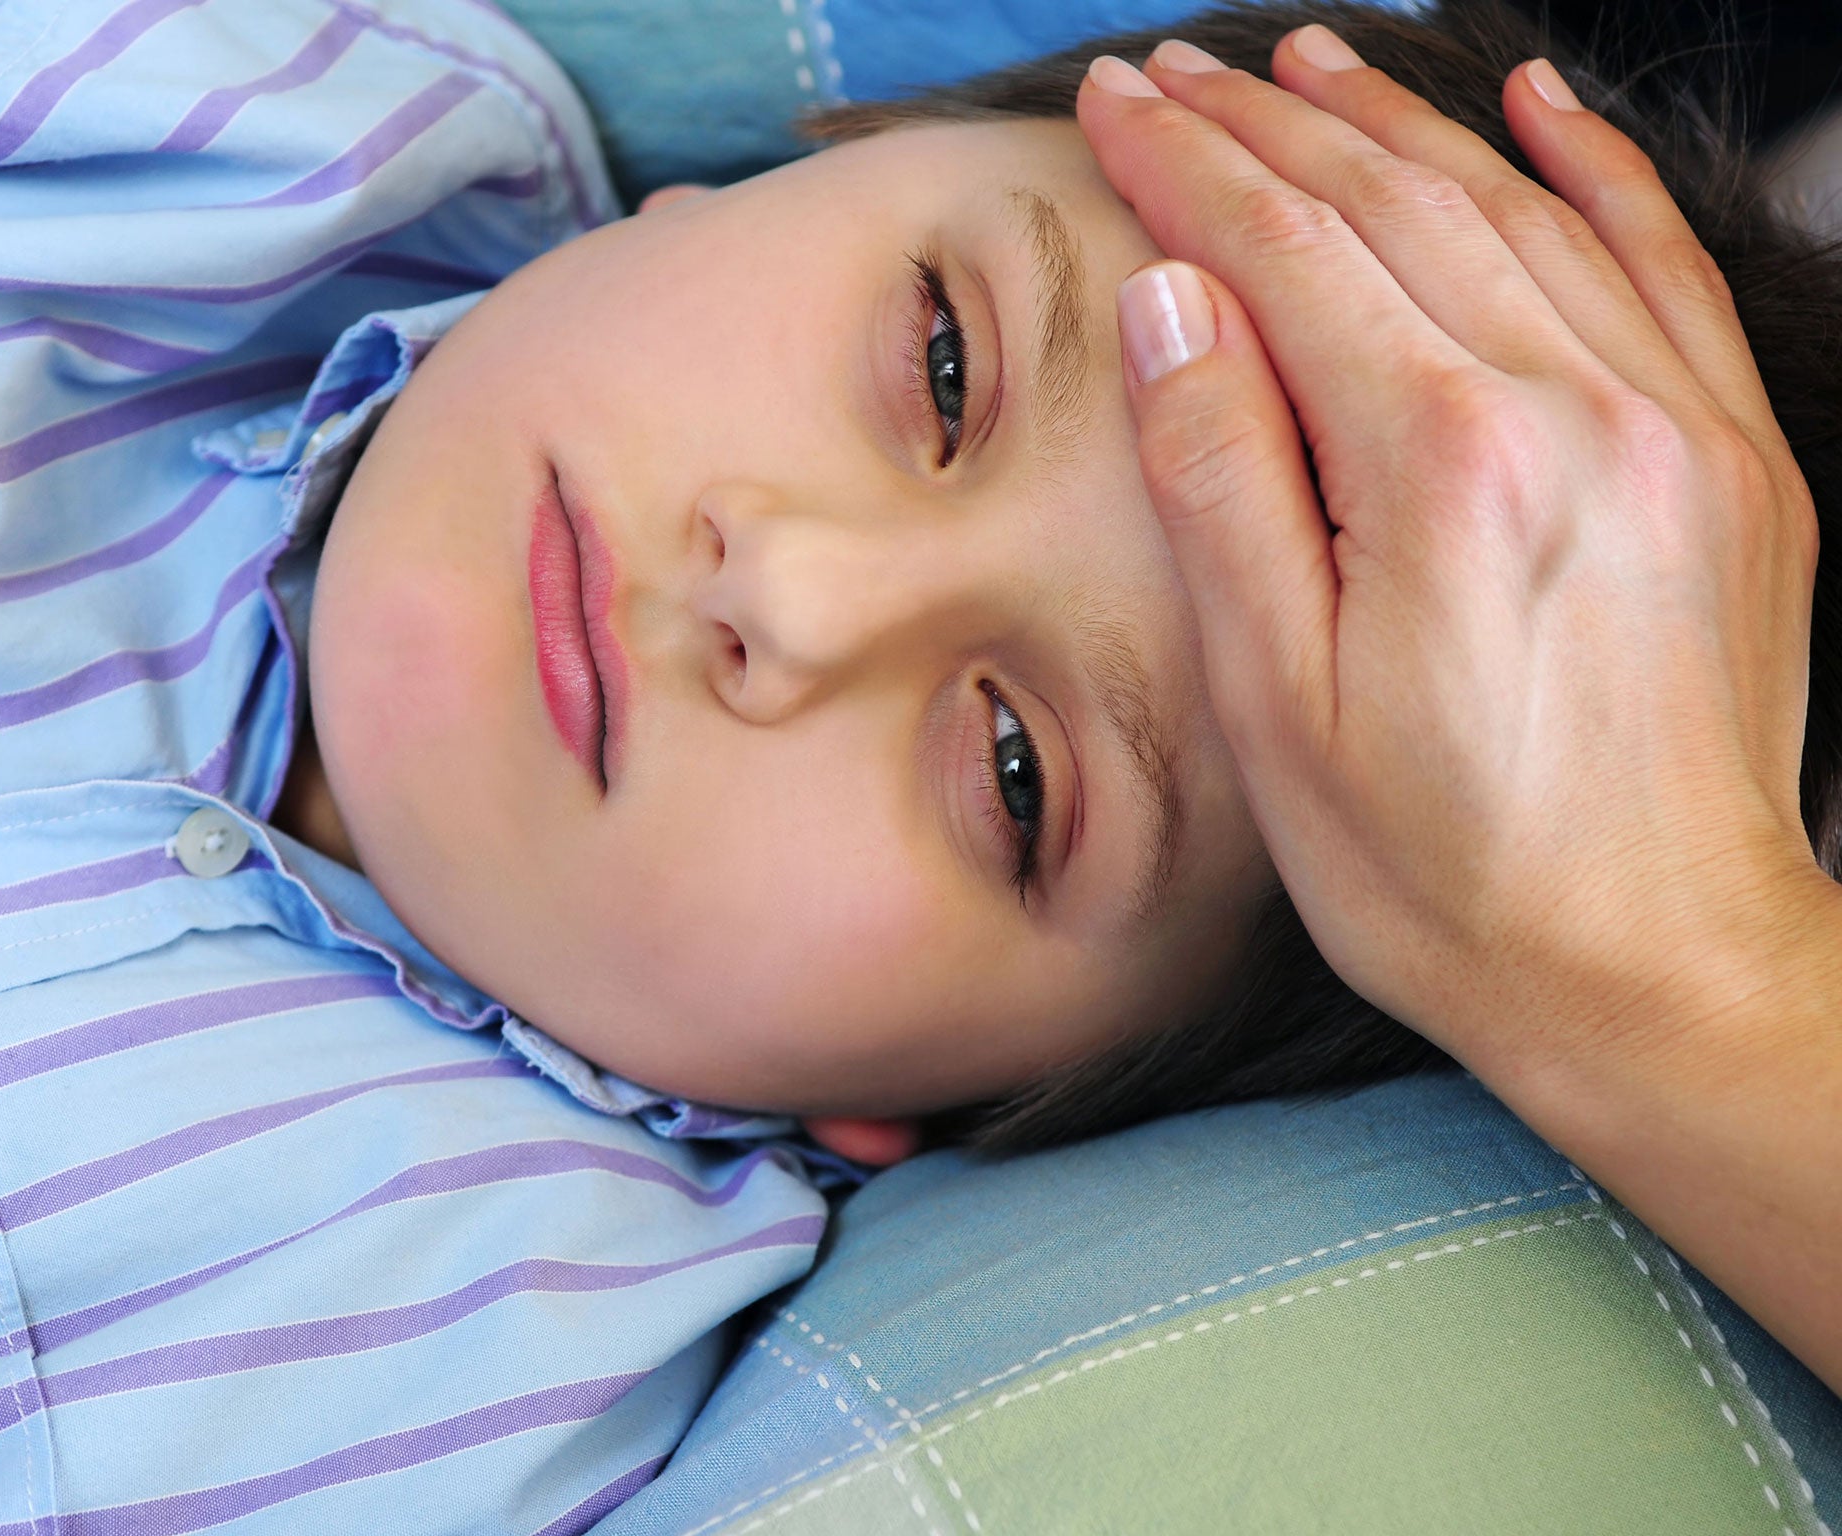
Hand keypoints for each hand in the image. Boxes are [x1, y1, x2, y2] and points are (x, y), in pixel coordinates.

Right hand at [1076, 31, 1823, 1077]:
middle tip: (1174, 72)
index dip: (1185, 168)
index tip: (1113, 107)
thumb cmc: (1442, 873)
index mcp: (1442, 468)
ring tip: (1303, 66)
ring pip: (1518, 211)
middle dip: (1267, 125)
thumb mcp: (1276, 704)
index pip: (1287, 256)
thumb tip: (1171, 298)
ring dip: (1398, 125)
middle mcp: (1576, 411)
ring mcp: (1676, 426)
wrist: (1653, 969)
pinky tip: (1538, 103)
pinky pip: (1665, 265)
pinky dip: (1594, 169)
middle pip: (1395, 208)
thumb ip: (1220, 480)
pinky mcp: (1737, 460)